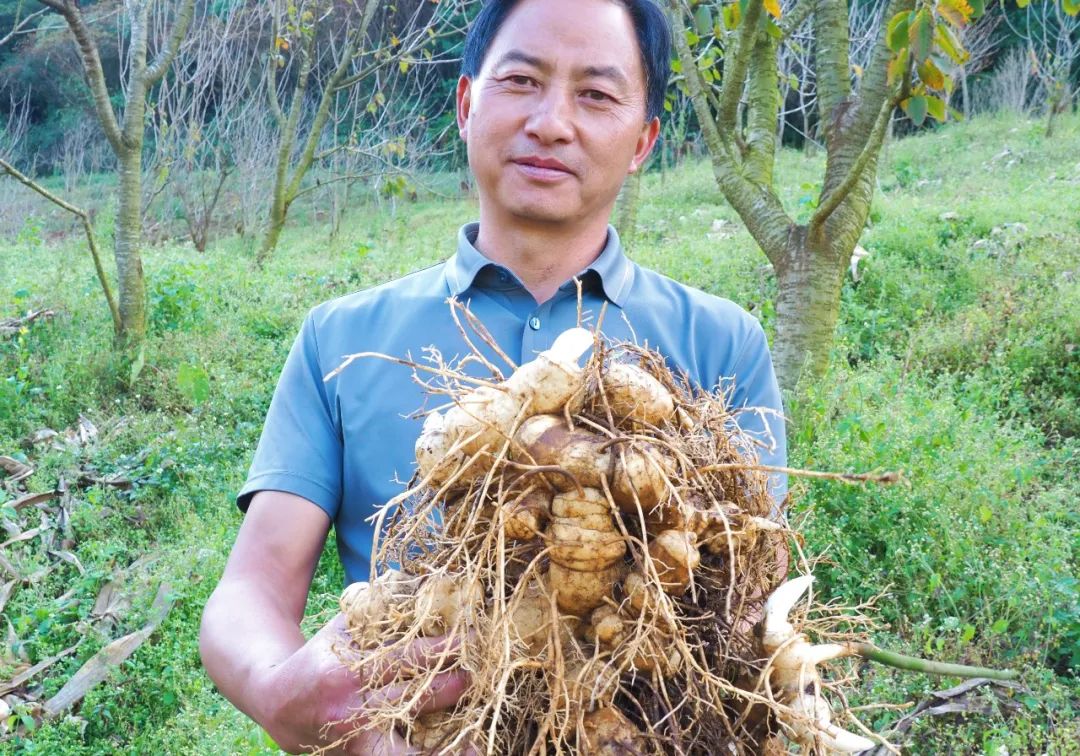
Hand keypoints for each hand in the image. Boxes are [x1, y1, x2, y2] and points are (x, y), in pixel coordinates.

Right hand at [254, 613, 468, 753]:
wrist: (272, 697)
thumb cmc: (320, 655)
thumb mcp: (344, 627)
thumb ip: (381, 609)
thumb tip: (428, 583)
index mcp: (347, 668)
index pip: (406, 656)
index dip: (443, 646)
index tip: (472, 637)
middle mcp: (350, 707)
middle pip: (412, 698)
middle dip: (450, 686)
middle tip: (476, 674)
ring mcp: (352, 739)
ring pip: (404, 748)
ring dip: (443, 743)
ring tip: (476, 743)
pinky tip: (456, 754)